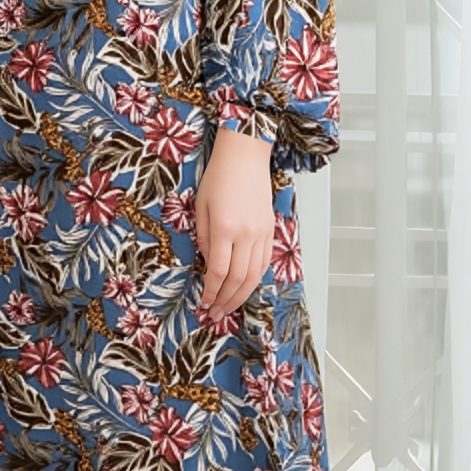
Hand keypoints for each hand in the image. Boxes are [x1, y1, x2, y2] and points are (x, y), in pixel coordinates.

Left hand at [195, 127, 273, 319]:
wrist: (245, 156)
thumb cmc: (219, 176)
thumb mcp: (201, 206)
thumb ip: (203, 237)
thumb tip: (207, 262)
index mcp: (225, 228)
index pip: (218, 271)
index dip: (211, 291)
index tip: (204, 303)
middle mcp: (246, 234)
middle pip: (238, 279)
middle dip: (226, 300)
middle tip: (215, 314)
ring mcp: (261, 233)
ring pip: (255, 274)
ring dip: (241, 295)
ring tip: (229, 307)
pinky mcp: (269, 229)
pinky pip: (264, 262)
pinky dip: (255, 279)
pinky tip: (245, 288)